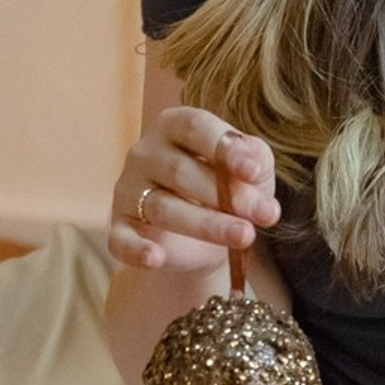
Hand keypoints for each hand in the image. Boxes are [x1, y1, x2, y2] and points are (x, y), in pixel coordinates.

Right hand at [108, 105, 279, 275]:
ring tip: (244, 236)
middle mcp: (146, 152)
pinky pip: (122, 239)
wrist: (205, 235)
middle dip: (226, 195)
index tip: (253, 172)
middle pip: (181, 171)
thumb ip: (255, 160)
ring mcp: (129, 189)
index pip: (195, 128)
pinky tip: (155, 259)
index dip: (224, 148)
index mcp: (176, 125)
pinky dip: (137, 250)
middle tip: (264, 216)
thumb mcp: (250, 167)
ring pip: (163, 208)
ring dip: (206, 225)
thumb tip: (252, 168)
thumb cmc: (228, 186)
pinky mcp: (120, 226)